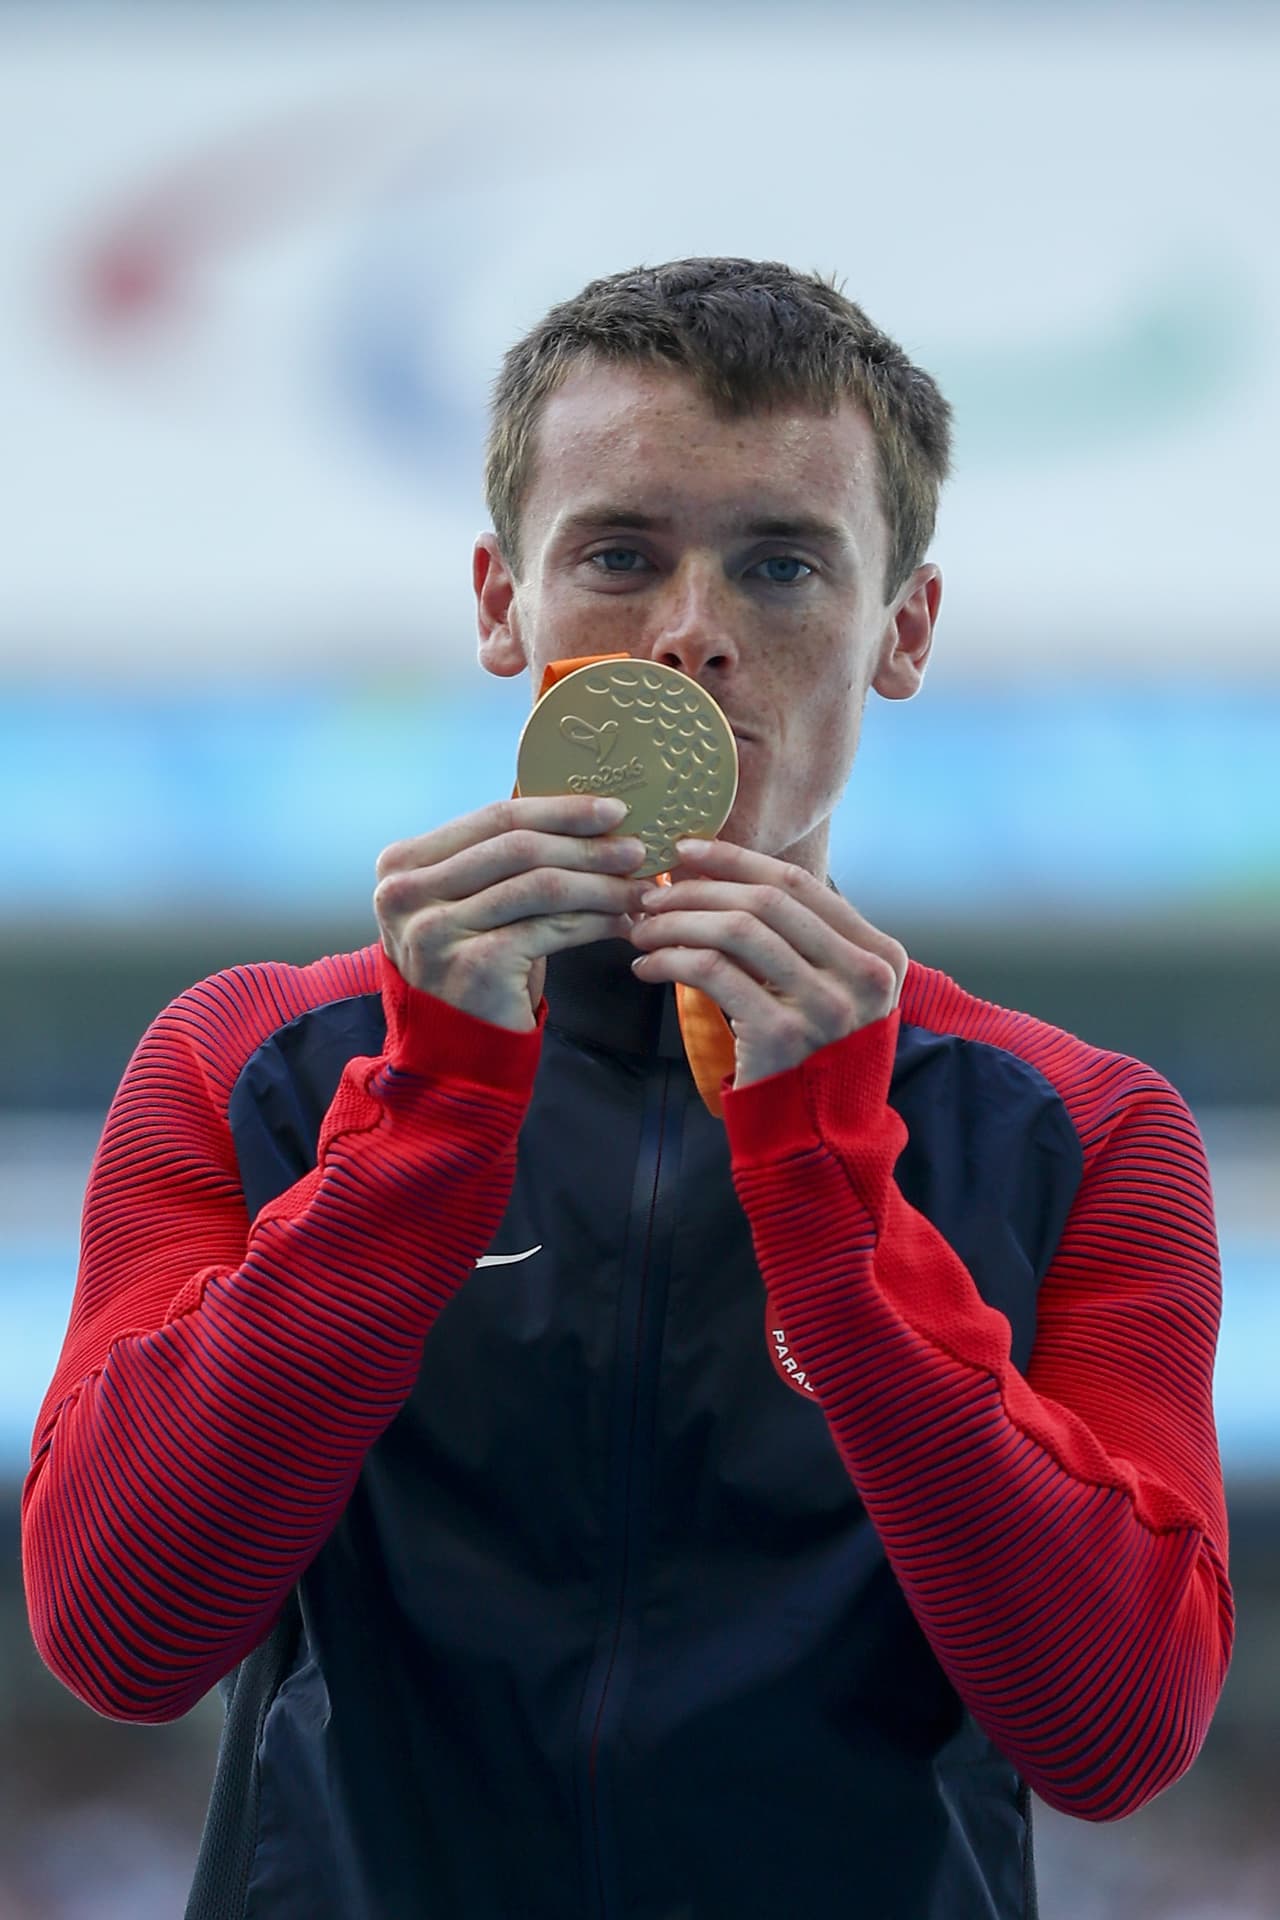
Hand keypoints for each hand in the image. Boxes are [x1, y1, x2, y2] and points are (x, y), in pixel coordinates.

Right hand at [374, 796, 648, 1031]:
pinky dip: (595, 921)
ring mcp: (436, 929)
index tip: (612, 809)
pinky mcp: (474, 965)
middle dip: (586, 844)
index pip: (494, 818)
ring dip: (600, 883)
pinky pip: (551, 928)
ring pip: (540, 886)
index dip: (559, 810)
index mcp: (403, 863)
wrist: (453, 1048)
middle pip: (519, 847)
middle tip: (636, 848)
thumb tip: (588, 820)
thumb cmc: (470, 966)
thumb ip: (505, 859)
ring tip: (638, 886)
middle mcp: (407, 893)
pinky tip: (621, 923)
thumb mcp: (472, 901)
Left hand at [627, 839, 906, 1087]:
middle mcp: (863, 975)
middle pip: (767, 902)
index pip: (800, 884)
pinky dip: (671, 961)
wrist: (816, 1133)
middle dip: (700, 889)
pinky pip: (713, 973)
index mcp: (880, 953)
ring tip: (644, 930)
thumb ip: (796, 939)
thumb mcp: (826, 987)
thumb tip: (715, 874)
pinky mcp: (782, 1034)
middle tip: (653, 895)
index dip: (738, 860)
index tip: (688, 850)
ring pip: (738, 931)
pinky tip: (647, 968)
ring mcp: (826, 1005)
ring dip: (678, 922)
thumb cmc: (813, 1054)